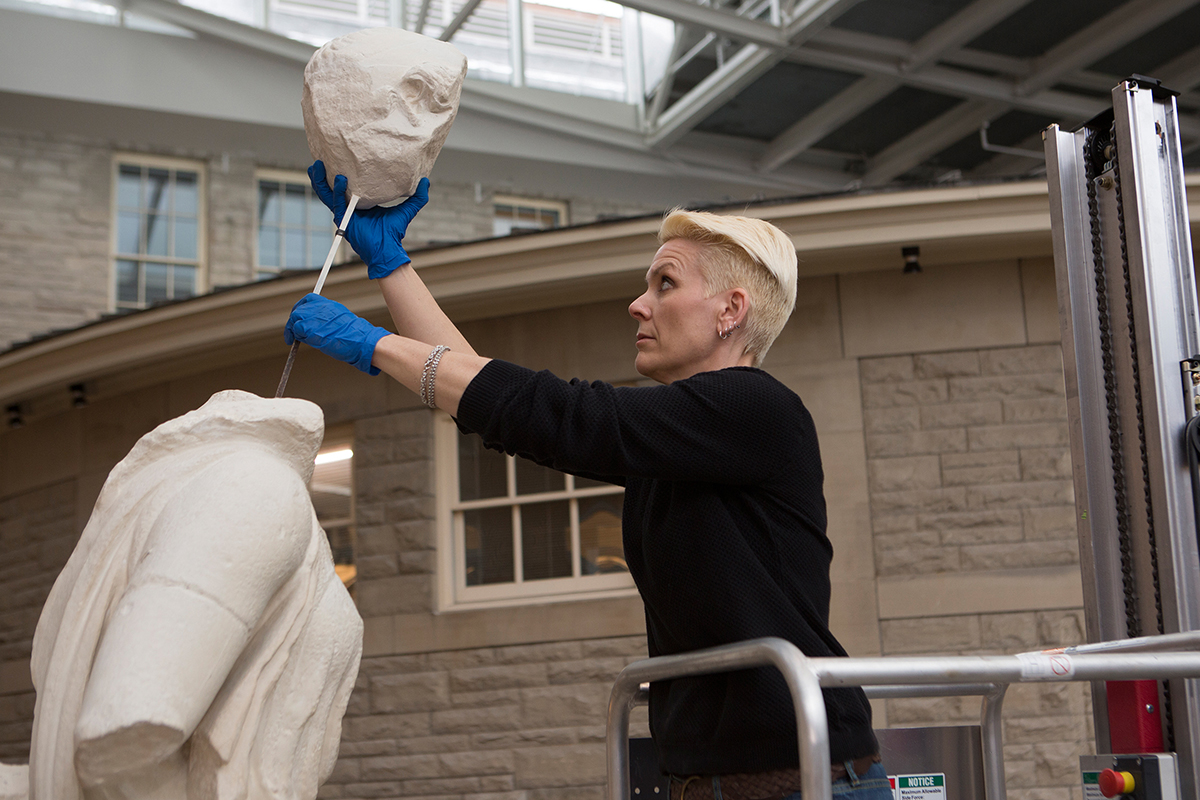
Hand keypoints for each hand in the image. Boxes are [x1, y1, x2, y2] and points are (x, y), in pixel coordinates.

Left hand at [285, 294, 390, 374]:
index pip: (308, 300)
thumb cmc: (355, 336)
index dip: (300, 309)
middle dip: (294, 321)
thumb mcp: (341, 322)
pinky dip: (296, 336)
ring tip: (296, 339)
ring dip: (293, 330)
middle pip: (298, 309)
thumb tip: (316, 326)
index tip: (298, 317)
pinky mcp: (309, 328)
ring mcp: (313, 316)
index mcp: (329, 305)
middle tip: (292, 332)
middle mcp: (320, 308)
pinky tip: (302, 342)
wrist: (361, 340)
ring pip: (294, 319)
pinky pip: (296, 330)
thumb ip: (327, 320)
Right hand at [308, 161, 429, 279]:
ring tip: (318, 166)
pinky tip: (341, 179)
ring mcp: (344, 214)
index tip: (337, 158)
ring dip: (321, 180)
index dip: (339, 173)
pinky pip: (337, 203)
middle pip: (331, 188)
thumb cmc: (394, 232)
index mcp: (360, 203)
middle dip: (323, 175)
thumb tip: (426, 181)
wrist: (388, 249)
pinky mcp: (343, 220)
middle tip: (319, 160)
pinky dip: (337, 191)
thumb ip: (417, 197)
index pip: (346, 185)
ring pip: (327, 195)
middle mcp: (349, 207)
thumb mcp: (407, 210)